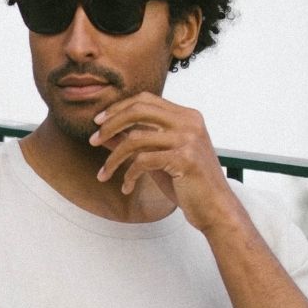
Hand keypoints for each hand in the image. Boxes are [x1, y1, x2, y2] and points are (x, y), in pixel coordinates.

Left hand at [88, 94, 240, 232]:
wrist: (215, 207)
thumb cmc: (187, 184)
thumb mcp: (158, 159)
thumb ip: (137, 143)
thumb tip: (106, 134)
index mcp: (186, 116)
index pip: (145, 100)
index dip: (118, 108)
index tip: (98, 122)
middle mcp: (189, 122)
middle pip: (138, 110)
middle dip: (110, 124)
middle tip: (93, 140)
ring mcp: (188, 138)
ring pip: (135, 139)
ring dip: (113, 158)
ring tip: (104, 174)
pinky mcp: (184, 158)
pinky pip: (143, 161)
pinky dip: (129, 175)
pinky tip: (126, 187)